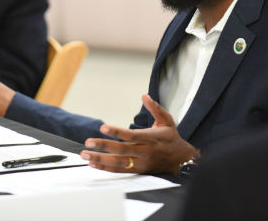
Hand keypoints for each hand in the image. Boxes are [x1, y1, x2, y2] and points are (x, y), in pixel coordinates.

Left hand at [80, 94, 195, 173]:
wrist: (181, 160)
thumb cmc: (171, 138)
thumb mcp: (167, 120)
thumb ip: (155, 108)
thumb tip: (145, 96)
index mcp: (152, 138)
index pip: (132, 135)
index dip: (117, 132)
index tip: (103, 127)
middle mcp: (145, 152)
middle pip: (121, 150)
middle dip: (103, 146)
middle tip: (88, 142)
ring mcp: (141, 163)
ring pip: (118, 162)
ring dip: (100, 159)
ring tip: (85, 154)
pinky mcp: (138, 170)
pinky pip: (120, 170)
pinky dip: (105, 168)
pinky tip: (93, 164)